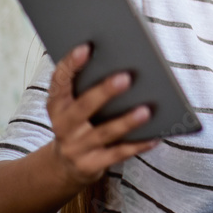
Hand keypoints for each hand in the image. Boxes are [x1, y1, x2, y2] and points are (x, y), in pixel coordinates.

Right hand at [47, 44, 158, 185]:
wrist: (65, 165)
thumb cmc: (78, 123)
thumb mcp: (72, 106)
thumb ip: (87, 86)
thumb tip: (123, 59)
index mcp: (57, 104)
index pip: (59, 81)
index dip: (71, 64)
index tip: (86, 47)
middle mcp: (63, 125)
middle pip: (83, 107)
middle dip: (104, 92)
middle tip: (126, 77)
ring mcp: (76, 147)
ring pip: (104, 133)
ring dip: (126, 122)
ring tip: (146, 110)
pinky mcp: (91, 164)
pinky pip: (117, 154)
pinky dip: (137, 145)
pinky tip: (154, 137)